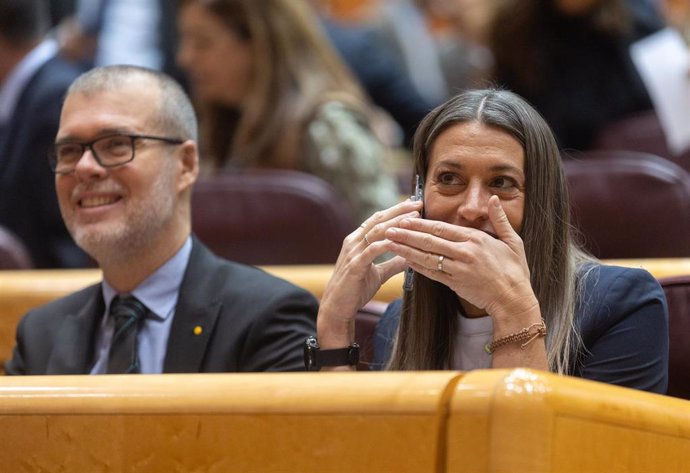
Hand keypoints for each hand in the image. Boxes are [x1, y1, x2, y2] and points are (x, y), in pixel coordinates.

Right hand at [317, 199, 422, 346]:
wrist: (338, 308)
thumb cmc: (355, 290)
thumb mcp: (378, 274)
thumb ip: (392, 263)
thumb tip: (409, 256)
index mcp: (357, 241)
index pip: (378, 219)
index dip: (396, 211)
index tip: (414, 205)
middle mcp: (353, 242)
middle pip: (378, 220)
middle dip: (399, 210)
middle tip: (418, 203)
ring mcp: (353, 252)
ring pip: (377, 232)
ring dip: (397, 223)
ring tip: (414, 217)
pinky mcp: (355, 265)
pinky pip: (373, 250)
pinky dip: (387, 244)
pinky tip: (401, 240)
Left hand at [385, 195, 537, 320]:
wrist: (513, 299)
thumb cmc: (515, 270)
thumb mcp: (513, 241)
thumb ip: (499, 219)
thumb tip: (493, 198)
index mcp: (476, 239)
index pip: (442, 228)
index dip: (420, 224)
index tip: (404, 218)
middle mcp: (464, 253)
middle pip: (429, 241)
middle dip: (406, 235)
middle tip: (388, 229)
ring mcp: (458, 269)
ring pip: (426, 257)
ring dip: (405, 250)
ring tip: (389, 243)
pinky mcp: (454, 284)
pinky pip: (431, 274)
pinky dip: (416, 267)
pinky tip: (404, 261)